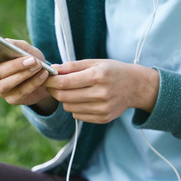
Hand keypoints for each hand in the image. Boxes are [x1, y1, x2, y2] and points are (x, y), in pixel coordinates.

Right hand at [0, 39, 54, 107]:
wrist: (44, 75)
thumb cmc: (29, 58)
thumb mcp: (25, 48)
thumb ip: (15, 44)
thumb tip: (6, 43)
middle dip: (13, 65)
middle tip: (30, 59)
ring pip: (6, 84)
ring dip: (23, 74)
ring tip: (38, 65)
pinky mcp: (11, 99)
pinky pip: (20, 92)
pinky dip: (33, 82)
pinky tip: (43, 74)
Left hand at [43, 59, 158, 123]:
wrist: (136, 86)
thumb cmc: (113, 71)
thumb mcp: (95, 63)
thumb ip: (72, 66)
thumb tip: (52, 69)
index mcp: (98, 76)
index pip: (64, 82)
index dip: (50, 81)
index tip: (44, 78)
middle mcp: (101, 93)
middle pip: (64, 97)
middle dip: (53, 91)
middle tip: (51, 85)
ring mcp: (103, 108)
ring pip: (69, 107)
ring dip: (65, 99)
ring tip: (72, 91)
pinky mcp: (103, 118)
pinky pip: (78, 115)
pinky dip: (75, 108)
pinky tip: (83, 99)